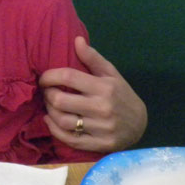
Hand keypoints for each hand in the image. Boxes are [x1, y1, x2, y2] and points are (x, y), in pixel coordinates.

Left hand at [39, 36, 146, 152]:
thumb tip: (77, 40)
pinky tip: (50, 121)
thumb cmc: (121, 95)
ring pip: (62, 120)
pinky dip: (54, 130)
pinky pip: (69, 139)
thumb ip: (92, 57)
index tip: (43, 78)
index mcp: (104, 87)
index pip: (68, 77)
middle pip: (60, 100)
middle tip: (46, 92)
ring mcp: (101, 128)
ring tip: (49, 105)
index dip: (49, 76)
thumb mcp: (111, 73)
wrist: (141, 124)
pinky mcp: (99, 144)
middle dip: (47, 94)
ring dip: (49, 112)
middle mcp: (102, 108)